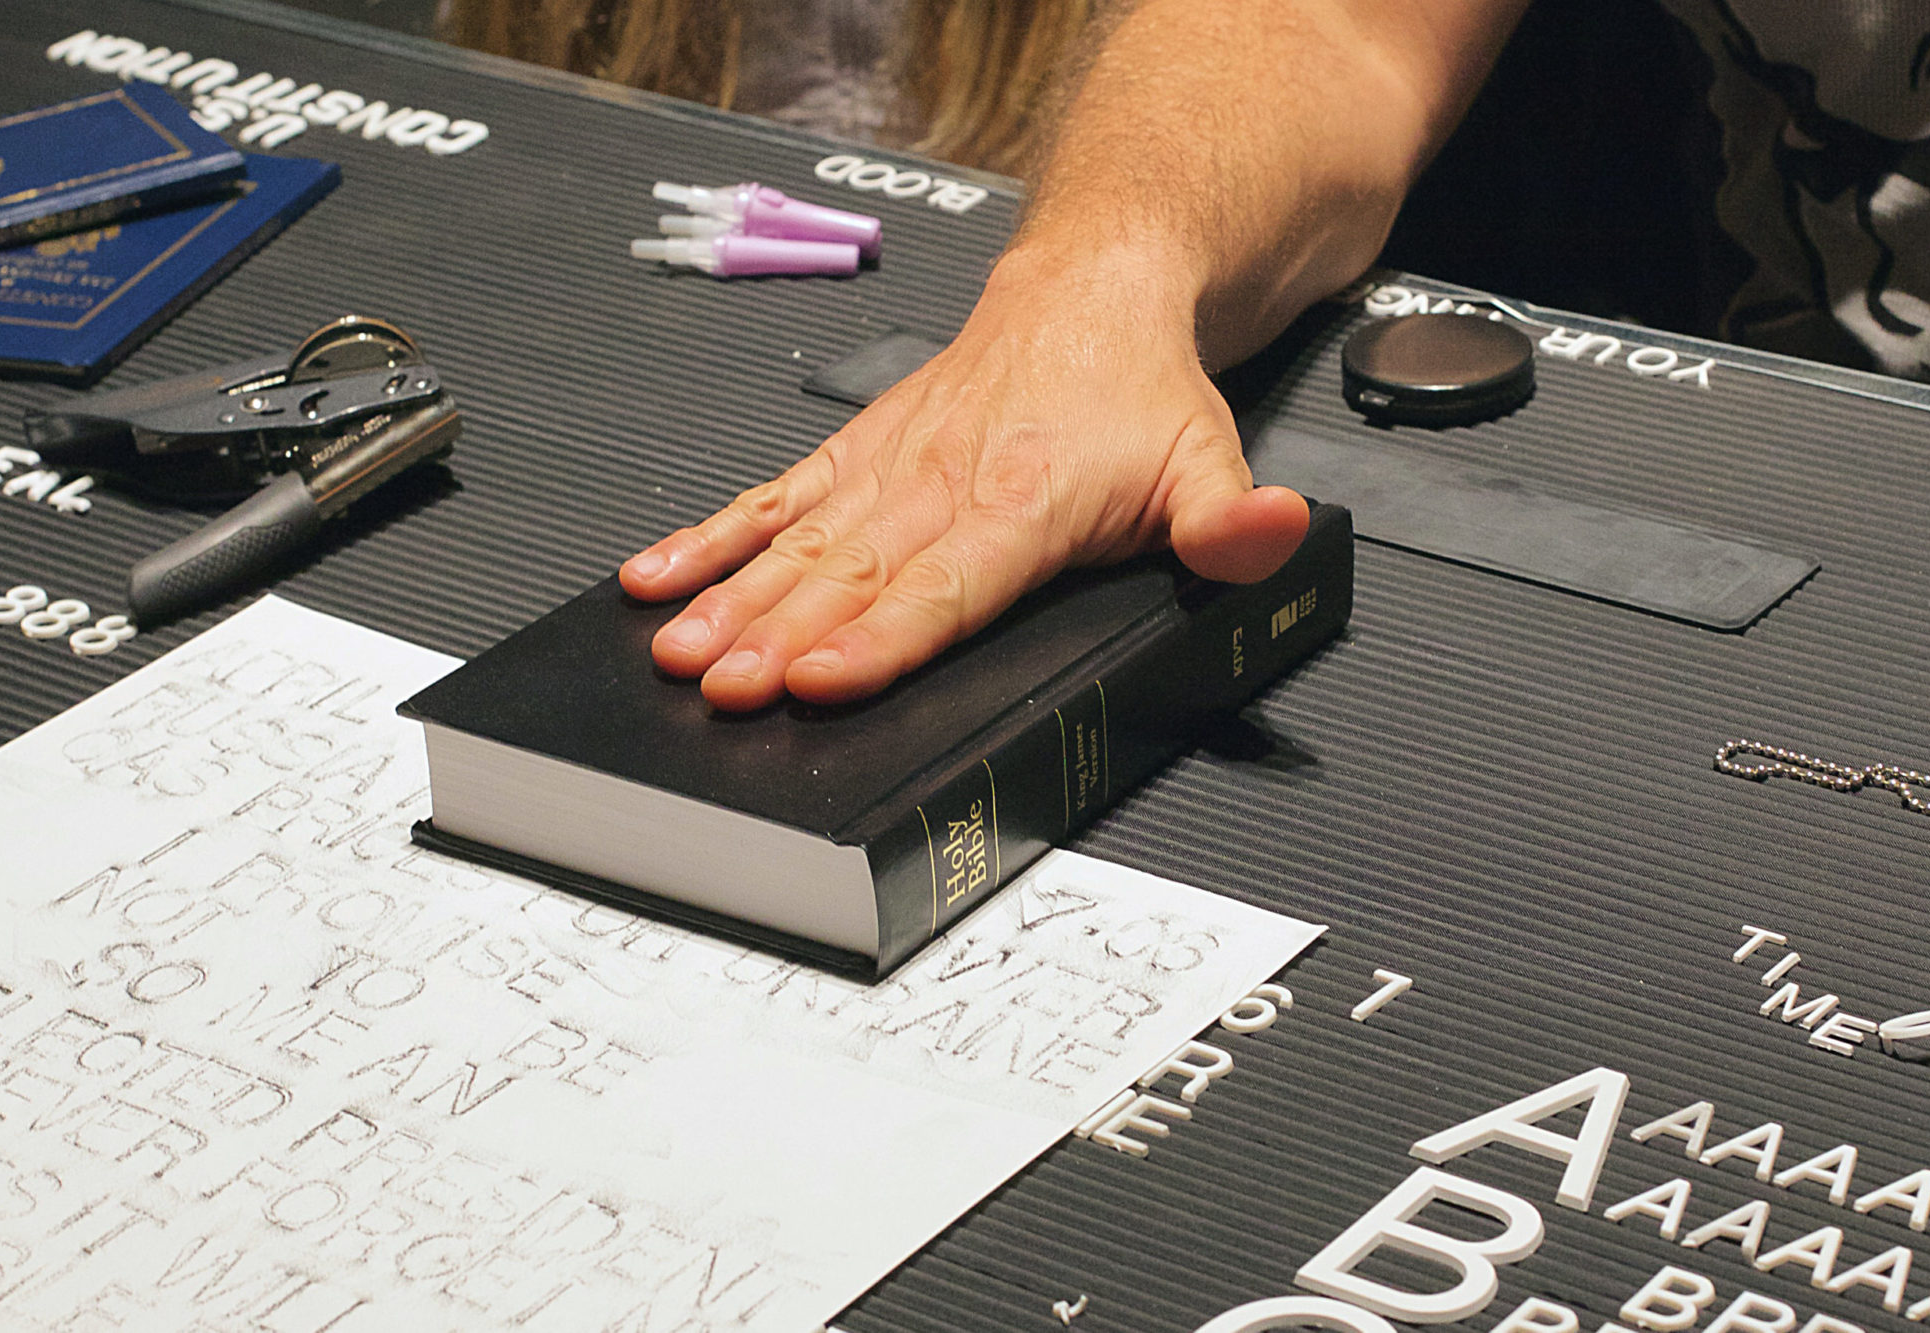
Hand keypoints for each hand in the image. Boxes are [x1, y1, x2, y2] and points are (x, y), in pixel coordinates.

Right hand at [618, 243, 1310, 711]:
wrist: (1088, 288)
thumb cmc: (1136, 391)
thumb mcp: (1205, 457)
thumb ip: (1228, 521)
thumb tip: (1271, 538)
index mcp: (1023, 502)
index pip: (943, 586)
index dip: (878, 637)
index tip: (817, 676)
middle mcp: (940, 485)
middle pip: (850, 574)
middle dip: (777, 635)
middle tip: (720, 688)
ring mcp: (886, 470)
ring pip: (797, 542)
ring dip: (731, 599)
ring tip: (675, 650)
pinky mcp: (854, 457)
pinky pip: (772, 498)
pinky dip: (711, 537)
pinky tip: (658, 576)